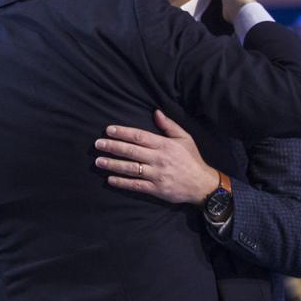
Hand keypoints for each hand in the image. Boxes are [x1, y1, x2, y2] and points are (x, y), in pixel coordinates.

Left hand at [94, 110, 218, 203]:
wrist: (202, 185)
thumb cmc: (191, 159)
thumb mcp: (184, 138)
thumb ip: (169, 125)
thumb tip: (156, 112)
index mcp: (164, 145)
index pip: (139, 136)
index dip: (123, 132)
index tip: (108, 130)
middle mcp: (159, 159)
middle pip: (131, 151)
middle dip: (113, 147)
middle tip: (98, 144)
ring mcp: (157, 175)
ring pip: (130, 168)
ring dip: (113, 164)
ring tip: (98, 161)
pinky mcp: (156, 189)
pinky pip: (136, 185)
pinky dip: (122, 183)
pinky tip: (110, 179)